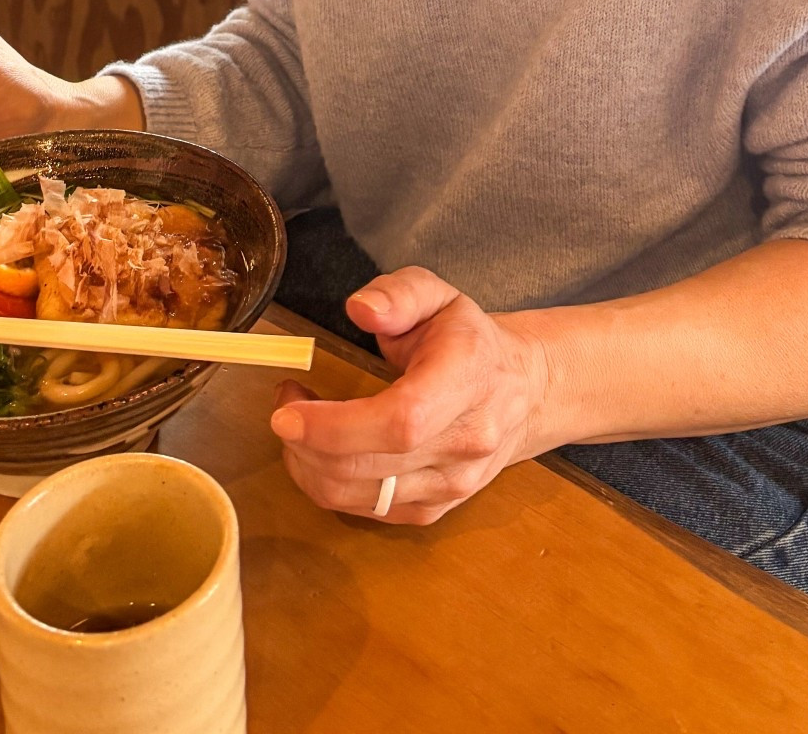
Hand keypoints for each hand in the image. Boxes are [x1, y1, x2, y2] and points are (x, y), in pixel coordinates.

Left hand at [269, 267, 551, 525]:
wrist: (522, 391)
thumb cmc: (470, 339)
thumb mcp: (439, 295)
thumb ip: (399, 294)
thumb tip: (361, 309)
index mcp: (467, 381)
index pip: (401, 421)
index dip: (336, 426)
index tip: (287, 410)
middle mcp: (465, 443)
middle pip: (371, 467)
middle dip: (307, 444)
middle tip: (285, 404)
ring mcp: (452, 485)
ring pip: (360, 498)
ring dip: (309, 466)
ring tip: (300, 425)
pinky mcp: (434, 510)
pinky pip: (367, 511)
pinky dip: (329, 484)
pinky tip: (323, 450)